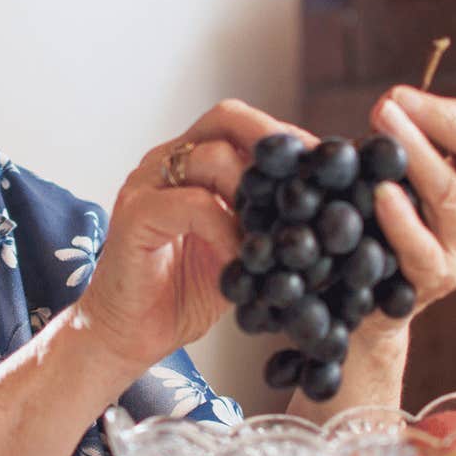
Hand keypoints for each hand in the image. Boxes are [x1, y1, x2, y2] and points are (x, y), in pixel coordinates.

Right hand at [73, 100, 317, 374]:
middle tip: (312, 180)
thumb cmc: (181, 295)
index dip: (287, 139)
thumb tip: (327, 213)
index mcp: (190, 164)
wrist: (127, 335)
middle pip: (227, 119)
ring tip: (276, 229)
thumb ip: (266, 224)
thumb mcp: (238, 251)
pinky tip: (244, 256)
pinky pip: (192, 203)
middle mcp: (166, 163)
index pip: (242, 125)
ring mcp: (147, 184)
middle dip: (277, 143)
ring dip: (256, 192)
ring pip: (212, 156)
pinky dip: (226, 226)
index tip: (328, 166)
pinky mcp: (135, 215)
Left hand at [351, 86, 455, 347]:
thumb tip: (388, 102)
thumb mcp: (403, 176)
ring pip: (451, 195)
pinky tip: (381, 193)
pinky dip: (401, 219)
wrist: (369, 301)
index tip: (396, 96)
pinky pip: (422, 248)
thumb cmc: (384, 223)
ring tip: (381, 127)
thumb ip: (403, 139)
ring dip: (416, 155)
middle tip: (388, 104)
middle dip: (440, 123)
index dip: (444, 111)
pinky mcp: (437, 280)